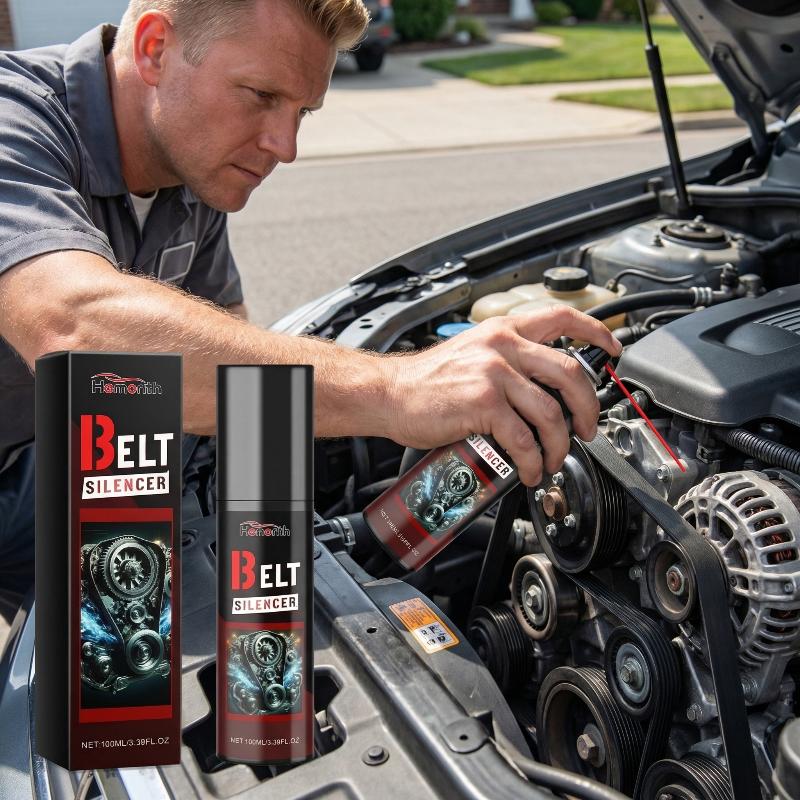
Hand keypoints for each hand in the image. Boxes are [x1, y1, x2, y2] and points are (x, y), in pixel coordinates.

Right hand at [383, 305, 622, 486]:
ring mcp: (494, 374)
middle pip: (570, 372)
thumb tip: (542, 390)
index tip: (612, 348)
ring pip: (551, 412)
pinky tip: (530, 470)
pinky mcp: (483, 404)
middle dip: (588, 408)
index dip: (595, 332)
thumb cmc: (427, 381)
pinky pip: (523, 439)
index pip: (561, 318)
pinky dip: (533, 461)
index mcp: (503, 331)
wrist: (390, 392)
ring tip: (553, 460)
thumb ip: (508, 361)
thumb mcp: (472, 354)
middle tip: (588, 428)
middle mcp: (502, 347)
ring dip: (560, 444)